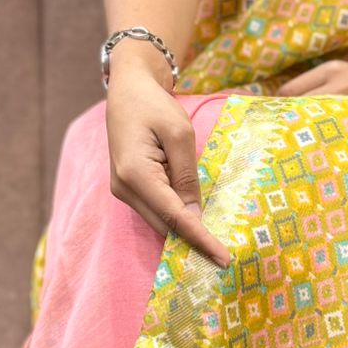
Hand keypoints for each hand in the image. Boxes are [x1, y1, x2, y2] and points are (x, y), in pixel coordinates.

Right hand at [104, 66, 231, 267]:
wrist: (128, 89)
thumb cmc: (154, 105)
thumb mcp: (180, 135)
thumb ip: (187, 176)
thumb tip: (194, 214)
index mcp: (136, 174)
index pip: (174, 216)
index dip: (201, 239)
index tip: (223, 259)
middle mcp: (124, 188)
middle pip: (163, 225)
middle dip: (193, 239)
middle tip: (225, 254)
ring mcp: (122, 189)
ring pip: (158, 220)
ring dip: (184, 227)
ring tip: (214, 238)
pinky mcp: (127, 186)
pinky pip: (155, 209)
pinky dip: (174, 215)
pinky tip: (195, 217)